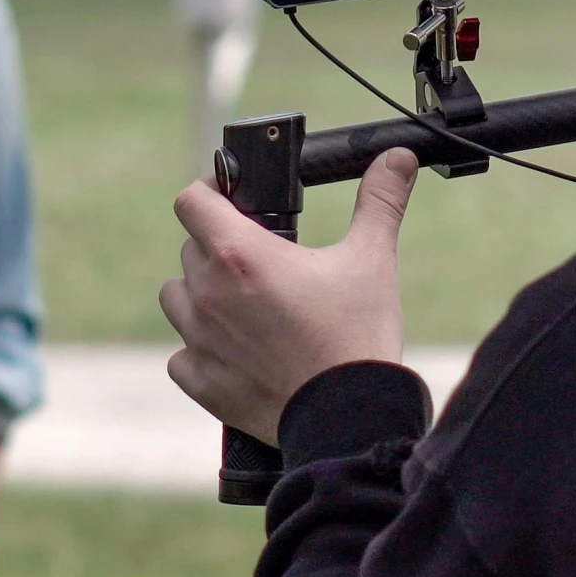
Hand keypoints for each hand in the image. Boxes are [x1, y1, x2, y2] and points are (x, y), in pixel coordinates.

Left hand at [159, 147, 417, 442]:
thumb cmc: (358, 336)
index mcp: (240, 254)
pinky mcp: (199, 381)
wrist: (349, 418)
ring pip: (177, 298)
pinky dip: (202, 351)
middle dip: (219, 248)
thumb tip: (398, 158)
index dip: (210, 193)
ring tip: (245, 307)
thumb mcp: (371, 260)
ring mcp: (198, 339)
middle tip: (263, 263)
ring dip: (202, 296)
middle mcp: (208, 292)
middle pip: (191, 248)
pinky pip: (181, 355)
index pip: (191, 201)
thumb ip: (380, 202)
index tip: (232, 201)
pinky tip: (237, 353)